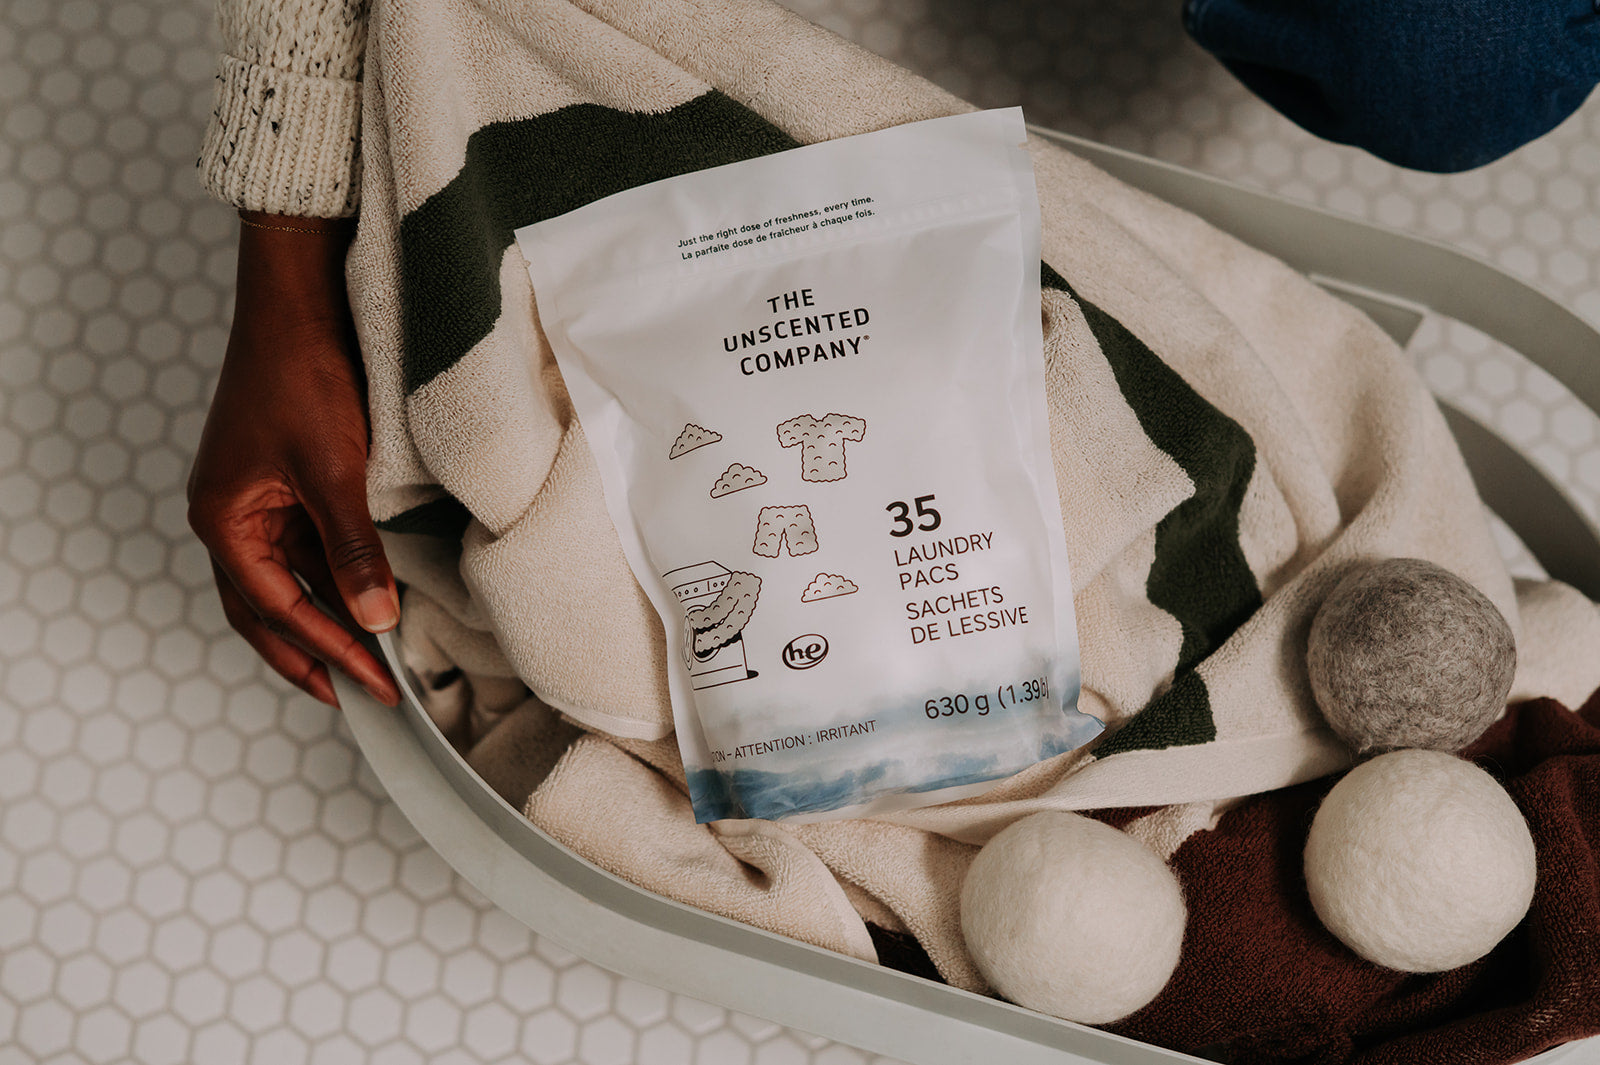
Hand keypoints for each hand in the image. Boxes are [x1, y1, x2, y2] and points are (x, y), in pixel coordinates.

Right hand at [188, 210, 400, 707]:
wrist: (300, 302)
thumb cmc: (302, 376)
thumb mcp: (333, 470)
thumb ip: (354, 549)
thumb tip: (375, 619)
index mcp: (224, 522)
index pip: (278, 611)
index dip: (327, 651)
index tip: (375, 685)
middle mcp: (230, 519)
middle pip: (266, 610)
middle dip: (311, 654)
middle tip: (359, 696)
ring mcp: (253, 502)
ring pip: (286, 582)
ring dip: (323, 619)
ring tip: (366, 661)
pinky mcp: (281, 482)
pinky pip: (303, 548)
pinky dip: (332, 578)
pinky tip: (364, 598)